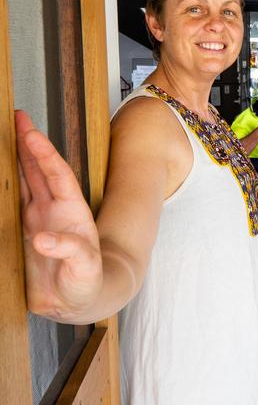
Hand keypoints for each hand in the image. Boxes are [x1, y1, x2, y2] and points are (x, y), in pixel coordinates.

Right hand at [15, 110, 101, 321]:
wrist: (79, 301)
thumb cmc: (89, 281)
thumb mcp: (85, 267)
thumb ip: (71, 251)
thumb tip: (44, 240)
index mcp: (72, 212)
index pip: (57, 175)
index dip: (45, 154)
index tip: (32, 133)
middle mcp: (53, 210)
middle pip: (39, 169)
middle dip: (28, 143)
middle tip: (16, 117)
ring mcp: (37, 219)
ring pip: (24, 181)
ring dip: (14, 158)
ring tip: (4, 134)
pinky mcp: (22, 232)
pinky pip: (9, 203)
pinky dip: (2, 186)